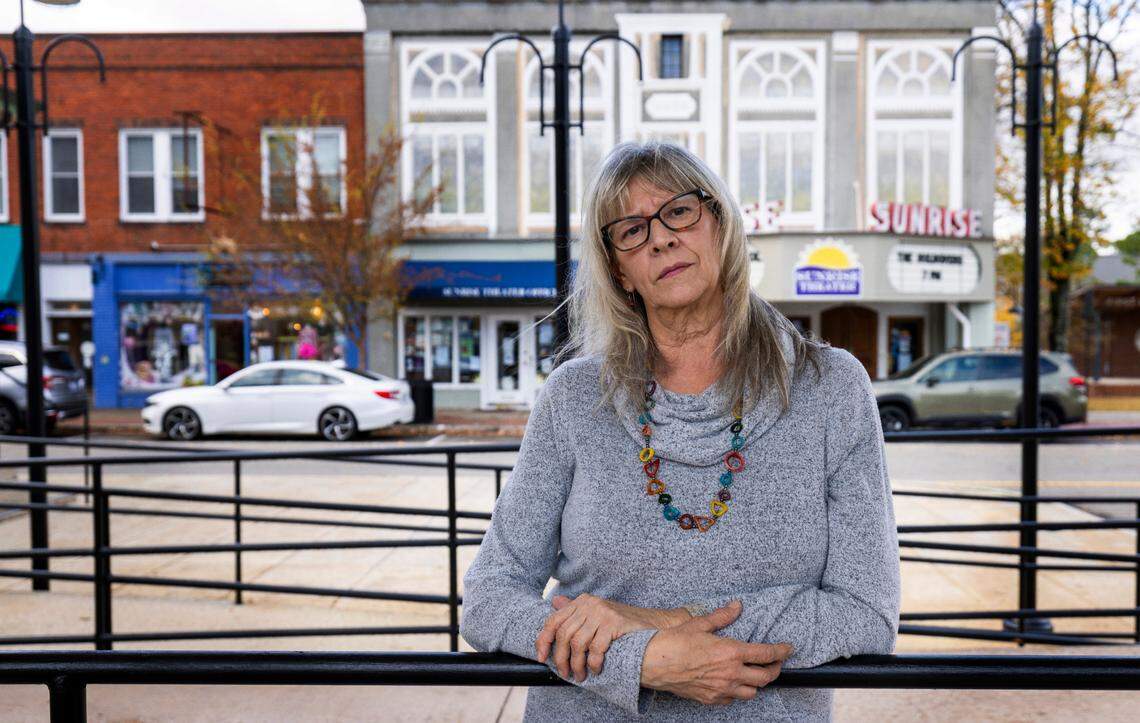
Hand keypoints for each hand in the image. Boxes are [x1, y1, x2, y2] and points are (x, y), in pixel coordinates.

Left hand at [535, 593, 690, 681]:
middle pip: (563, 634)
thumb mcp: (596, 615)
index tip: (542, 658)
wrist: (654, 625)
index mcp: (582, 601)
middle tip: (565, 673)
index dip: (544, 640)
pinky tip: (595, 670)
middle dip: (561, 658)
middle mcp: (589, 604)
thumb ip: (575, 611)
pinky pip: (595, 648)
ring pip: (577, 643)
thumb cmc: (622, 625)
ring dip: (577, 665)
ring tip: (580, 676)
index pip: (553, 620)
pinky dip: (593, 663)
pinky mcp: (613, 622)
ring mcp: (602, 612)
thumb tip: (554, 602)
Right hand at [640, 600, 794, 705]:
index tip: (788, 648)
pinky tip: (733, 683)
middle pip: (765, 677)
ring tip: (755, 674)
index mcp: (731, 652)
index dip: (782, 651)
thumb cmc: (673, 642)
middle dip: (775, 670)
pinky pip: (732, 700)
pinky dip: (737, 692)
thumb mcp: (699, 624)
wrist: (652, 663)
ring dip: (757, 683)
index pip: (767, 654)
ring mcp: (721, 689)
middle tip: (776, 663)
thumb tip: (736, 606)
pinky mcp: (710, 699)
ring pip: (752, 692)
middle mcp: (730, 674)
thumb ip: (722, 616)